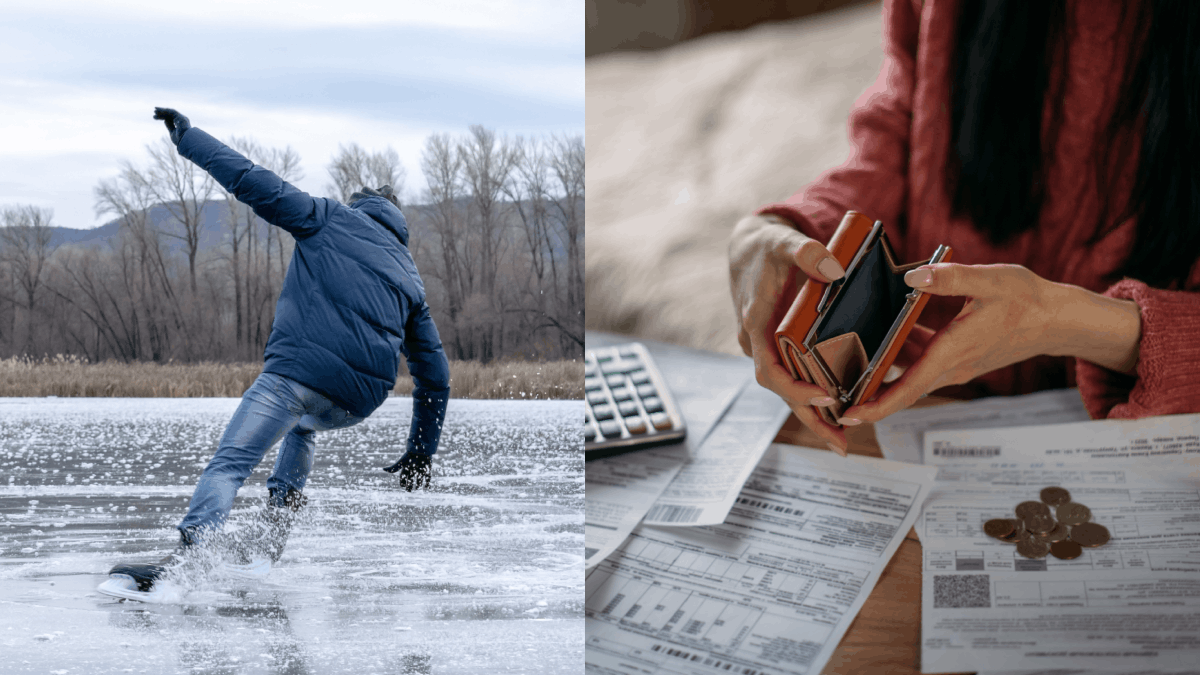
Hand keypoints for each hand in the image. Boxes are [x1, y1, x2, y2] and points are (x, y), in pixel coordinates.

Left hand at [153, 107, 191, 145]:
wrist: (185, 141)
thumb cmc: (180, 139)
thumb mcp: (172, 132)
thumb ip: (169, 126)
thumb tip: (165, 120)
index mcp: (180, 125)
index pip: (170, 119)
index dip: (162, 117)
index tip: (154, 117)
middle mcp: (182, 120)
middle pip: (170, 115)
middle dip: (161, 113)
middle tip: (154, 112)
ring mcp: (182, 118)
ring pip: (170, 112)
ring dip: (162, 111)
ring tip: (155, 110)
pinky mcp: (181, 117)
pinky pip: (171, 111)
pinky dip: (165, 110)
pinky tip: (159, 110)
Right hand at [383, 452, 431, 490]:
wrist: (421, 449)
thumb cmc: (410, 455)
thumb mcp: (401, 462)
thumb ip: (393, 467)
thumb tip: (383, 469)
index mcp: (407, 468)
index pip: (403, 477)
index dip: (403, 482)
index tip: (402, 486)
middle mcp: (413, 469)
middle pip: (411, 479)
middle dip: (410, 485)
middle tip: (409, 491)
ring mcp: (420, 469)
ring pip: (419, 478)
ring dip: (419, 484)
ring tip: (417, 488)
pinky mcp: (427, 469)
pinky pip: (428, 477)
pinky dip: (427, 483)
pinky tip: (427, 488)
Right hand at [728, 213, 851, 453]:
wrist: (748, 247)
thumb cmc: (765, 246)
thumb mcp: (783, 242)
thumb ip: (806, 252)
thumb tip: (834, 269)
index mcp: (755, 323)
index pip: (769, 368)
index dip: (794, 387)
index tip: (825, 396)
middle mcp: (758, 343)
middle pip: (781, 390)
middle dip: (810, 418)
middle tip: (840, 443)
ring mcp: (768, 348)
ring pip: (788, 389)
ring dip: (813, 415)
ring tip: (842, 442)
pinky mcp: (779, 347)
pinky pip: (795, 376)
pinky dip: (814, 396)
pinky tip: (839, 410)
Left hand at [839, 263, 1056, 424]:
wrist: (1058, 319)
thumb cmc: (1028, 299)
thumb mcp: (991, 280)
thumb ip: (950, 278)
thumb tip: (911, 276)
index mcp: (954, 351)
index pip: (908, 388)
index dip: (877, 405)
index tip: (849, 414)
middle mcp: (952, 366)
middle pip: (902, 391)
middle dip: (867, 398)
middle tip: (830, 399)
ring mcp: (956, 365)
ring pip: (910, 377)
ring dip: (881, 375)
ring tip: (842, 366)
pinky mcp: (960, 358)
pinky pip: (922, 364)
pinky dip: (901, 357)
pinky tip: (883, 336)